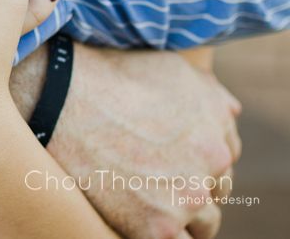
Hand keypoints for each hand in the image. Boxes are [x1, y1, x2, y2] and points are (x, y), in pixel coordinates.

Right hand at [42, 44, 241, 238]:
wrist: (60, 99)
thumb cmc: (107, 78)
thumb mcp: (169, 69)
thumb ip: (208, 94)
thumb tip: (230, 113)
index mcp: (218, 125)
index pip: (223, 160)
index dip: (196, 161)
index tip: (172, 161)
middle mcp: (213, 162)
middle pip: (214, 191)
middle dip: (191, 186)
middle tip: (156, 181)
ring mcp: (188, 198)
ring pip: (203, 223)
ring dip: (182, 216)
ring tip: (148, 205)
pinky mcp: (159, 228)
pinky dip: (165, 234)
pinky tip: (140, 222)